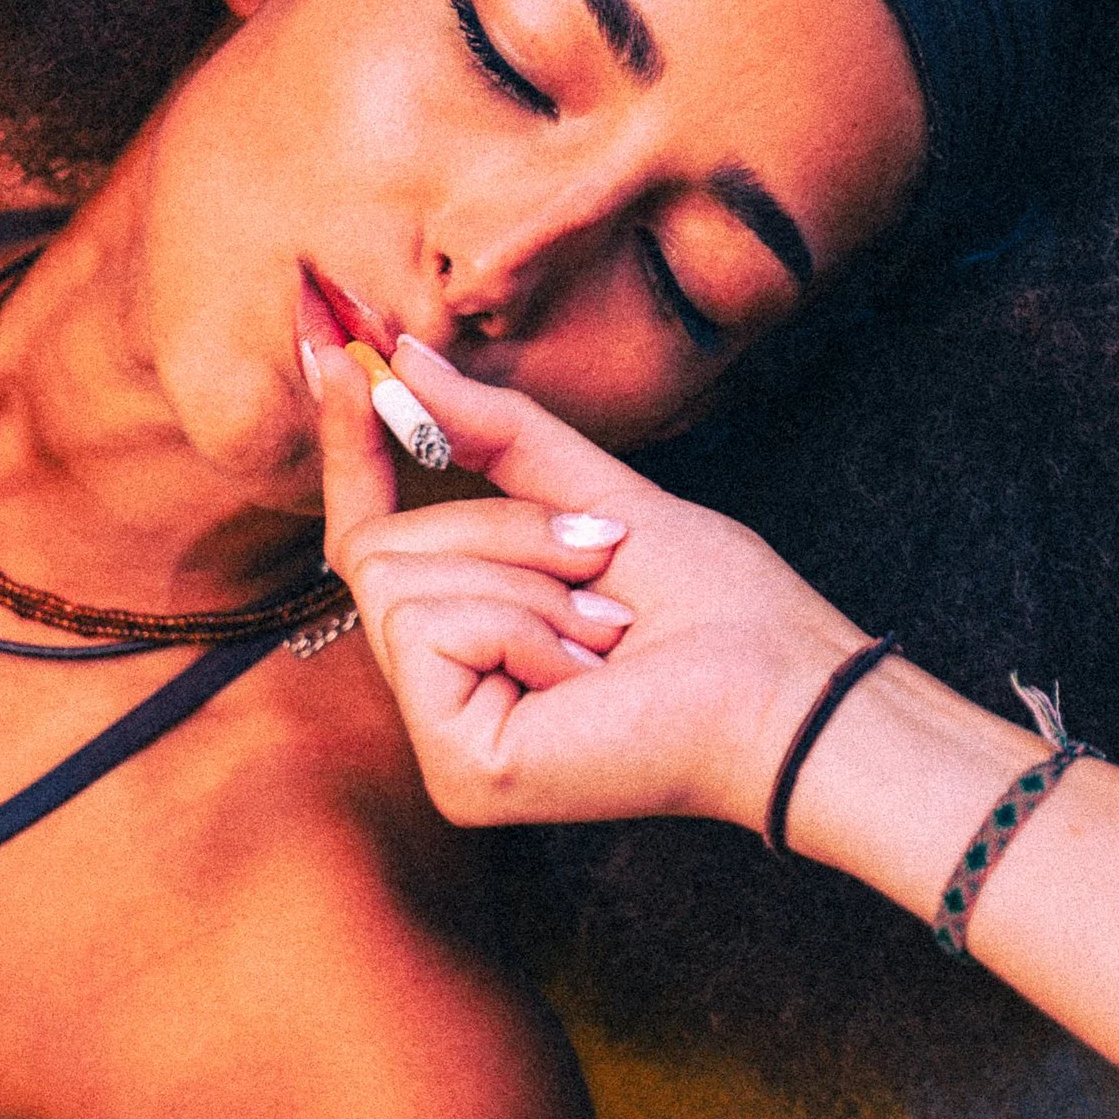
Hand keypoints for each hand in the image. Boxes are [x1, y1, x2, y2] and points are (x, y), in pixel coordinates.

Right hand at [310, 322, 866, 833]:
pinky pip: (427, 627)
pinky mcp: (453, 767)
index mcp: (473, 644)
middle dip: (498, 527)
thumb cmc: (717, 608)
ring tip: (607, 632)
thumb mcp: (595, 493)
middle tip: (600, 562)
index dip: (352, 448)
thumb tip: (403, 357)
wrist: (785, 688)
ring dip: (523, 576)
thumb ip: (495, 434)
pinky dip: (519, 622)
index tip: (334, 351)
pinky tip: (587, 674)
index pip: (373, 538)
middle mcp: (444, 698)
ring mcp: (442, 741)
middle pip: (379, 550)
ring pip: (398, 583)